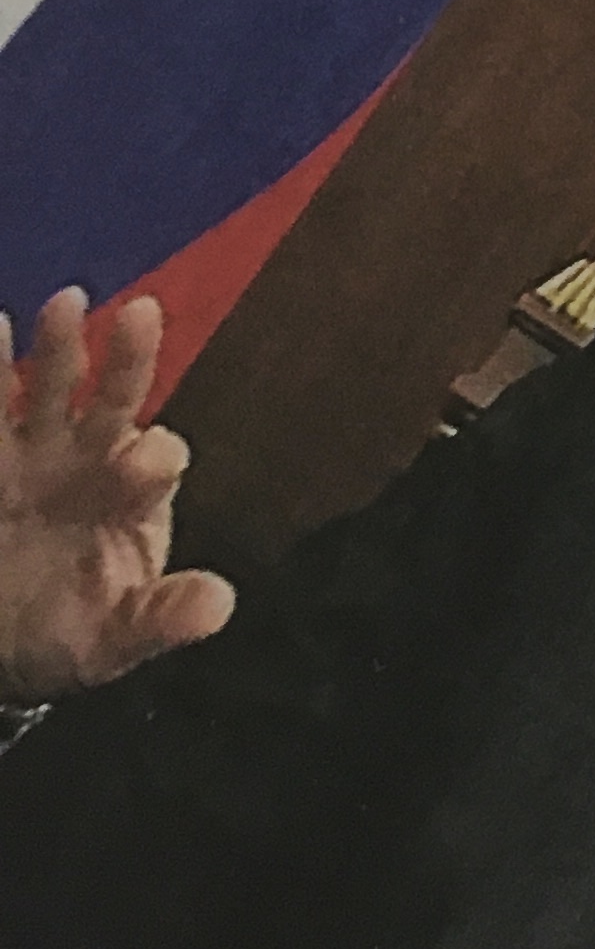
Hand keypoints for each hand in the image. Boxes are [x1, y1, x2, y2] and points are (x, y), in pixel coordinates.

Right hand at [0, 291, 233, 703]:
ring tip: (66, 304)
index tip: (142, 464)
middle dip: (130, 359)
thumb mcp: (115, 639)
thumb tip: (220, 604)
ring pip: (50, 386)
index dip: (153, 457)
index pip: (156, 460)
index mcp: (132, 498)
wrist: (1, 644)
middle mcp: (88, 459)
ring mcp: (31, 451)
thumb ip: (162, 619)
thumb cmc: (70, 632)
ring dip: (58, 345)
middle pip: (116, 399)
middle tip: (144, 314)